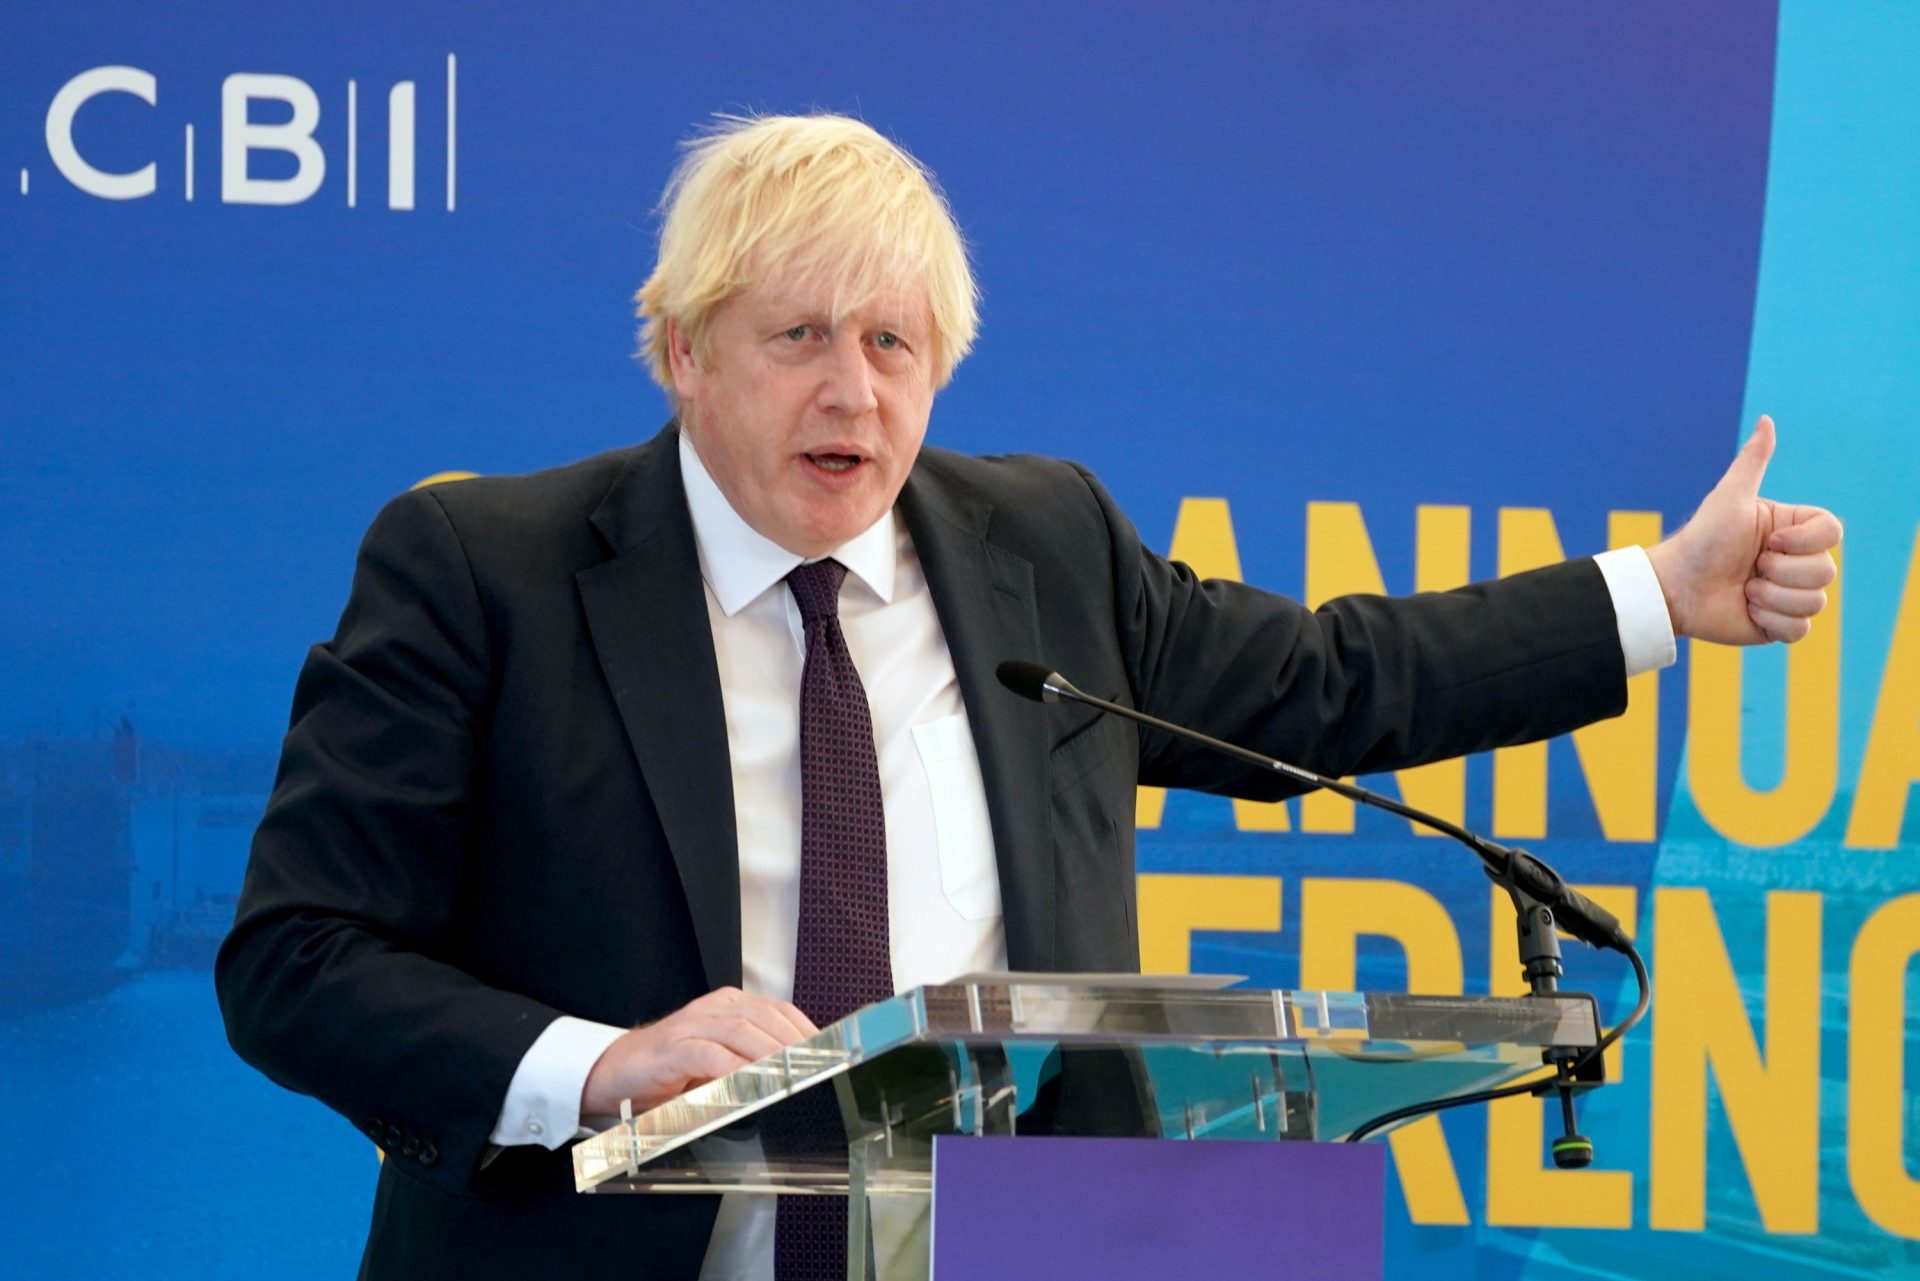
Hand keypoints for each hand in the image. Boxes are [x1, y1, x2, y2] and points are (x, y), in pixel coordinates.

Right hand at [580, 987, 818, 1117]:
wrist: (615, 1073)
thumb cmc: (672, 1071)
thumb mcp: (719, 1062)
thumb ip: (751, 1061)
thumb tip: (796, 1079)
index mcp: (730, 1006)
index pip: (780, 1010)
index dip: (807, 1030)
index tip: (832, 1053)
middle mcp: (714, 1008)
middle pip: (766, 1018)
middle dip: (797, 1045)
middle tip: (821, 1069)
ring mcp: (693, 1025)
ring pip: (742, 1031)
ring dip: (772, 1054)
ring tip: (794, 1074)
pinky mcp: (673, 1049)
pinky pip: (709, 1054)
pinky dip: (733, 1068)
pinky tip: (750, 1082)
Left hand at [1644, 416, 1840, 644]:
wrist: (1675, 587)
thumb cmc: (1702, 539)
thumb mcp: (1730, 497)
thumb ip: (1752, 461)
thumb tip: (1767, 420)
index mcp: (1792, 530)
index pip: (1833, 533)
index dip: (1804, 541)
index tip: (1768, 540)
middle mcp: (1795, 561)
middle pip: (1827, 571)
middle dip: (1781, 571)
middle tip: (1750, 566)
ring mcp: (1789, 594)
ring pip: (1816, 602)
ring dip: (1773, 597)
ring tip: (1744, 590)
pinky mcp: (1779, 625)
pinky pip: (1800, 630)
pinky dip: (1770, 620)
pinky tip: (1746, 610)